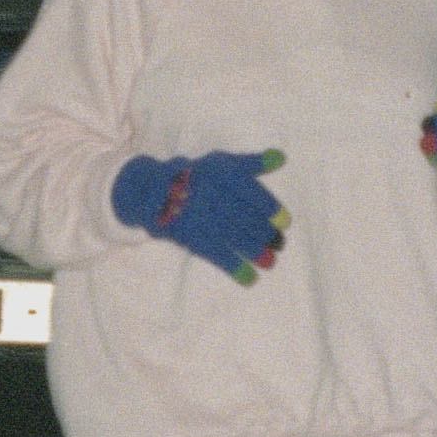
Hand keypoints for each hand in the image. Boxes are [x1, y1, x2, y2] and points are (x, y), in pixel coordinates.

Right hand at [110, 149, 287, 282]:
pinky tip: (249, 278)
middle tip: (280, 244)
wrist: (150, 191)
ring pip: (231, 235)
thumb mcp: (221, 163)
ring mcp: (198, 215)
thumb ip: (252, 163)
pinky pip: (214, 252)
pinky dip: (233, 266)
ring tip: (270, 263)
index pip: (250, 191)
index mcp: (220, 172)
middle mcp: (209, 192)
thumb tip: (282, 158)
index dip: (269, 208)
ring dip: (253, 251)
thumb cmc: (195, 176)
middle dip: (264, 233)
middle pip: (243, 216)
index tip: (285, 222)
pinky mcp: (189, 236)